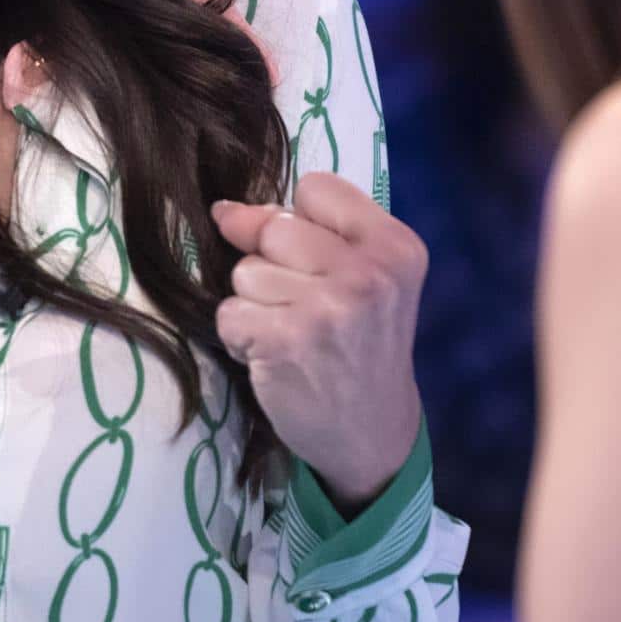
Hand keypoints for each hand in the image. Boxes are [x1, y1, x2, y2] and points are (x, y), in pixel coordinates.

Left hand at [212, 172, 425, 511]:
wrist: (371, 433)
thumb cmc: (360, 346)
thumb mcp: (366, 278)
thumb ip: (311, 231)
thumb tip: (225, 210)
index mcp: (395, 246)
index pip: (316, 188)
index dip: (300, 221)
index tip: (316, 261)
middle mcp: (368, 274)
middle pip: (273, 227)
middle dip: (272, 265)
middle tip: (303, 308)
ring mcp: (328, 308)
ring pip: (245, 271)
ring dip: (253, 303)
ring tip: (290, 333)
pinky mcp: (285, 341)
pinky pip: (228, 313)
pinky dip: (238, 336)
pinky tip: (273, 356)